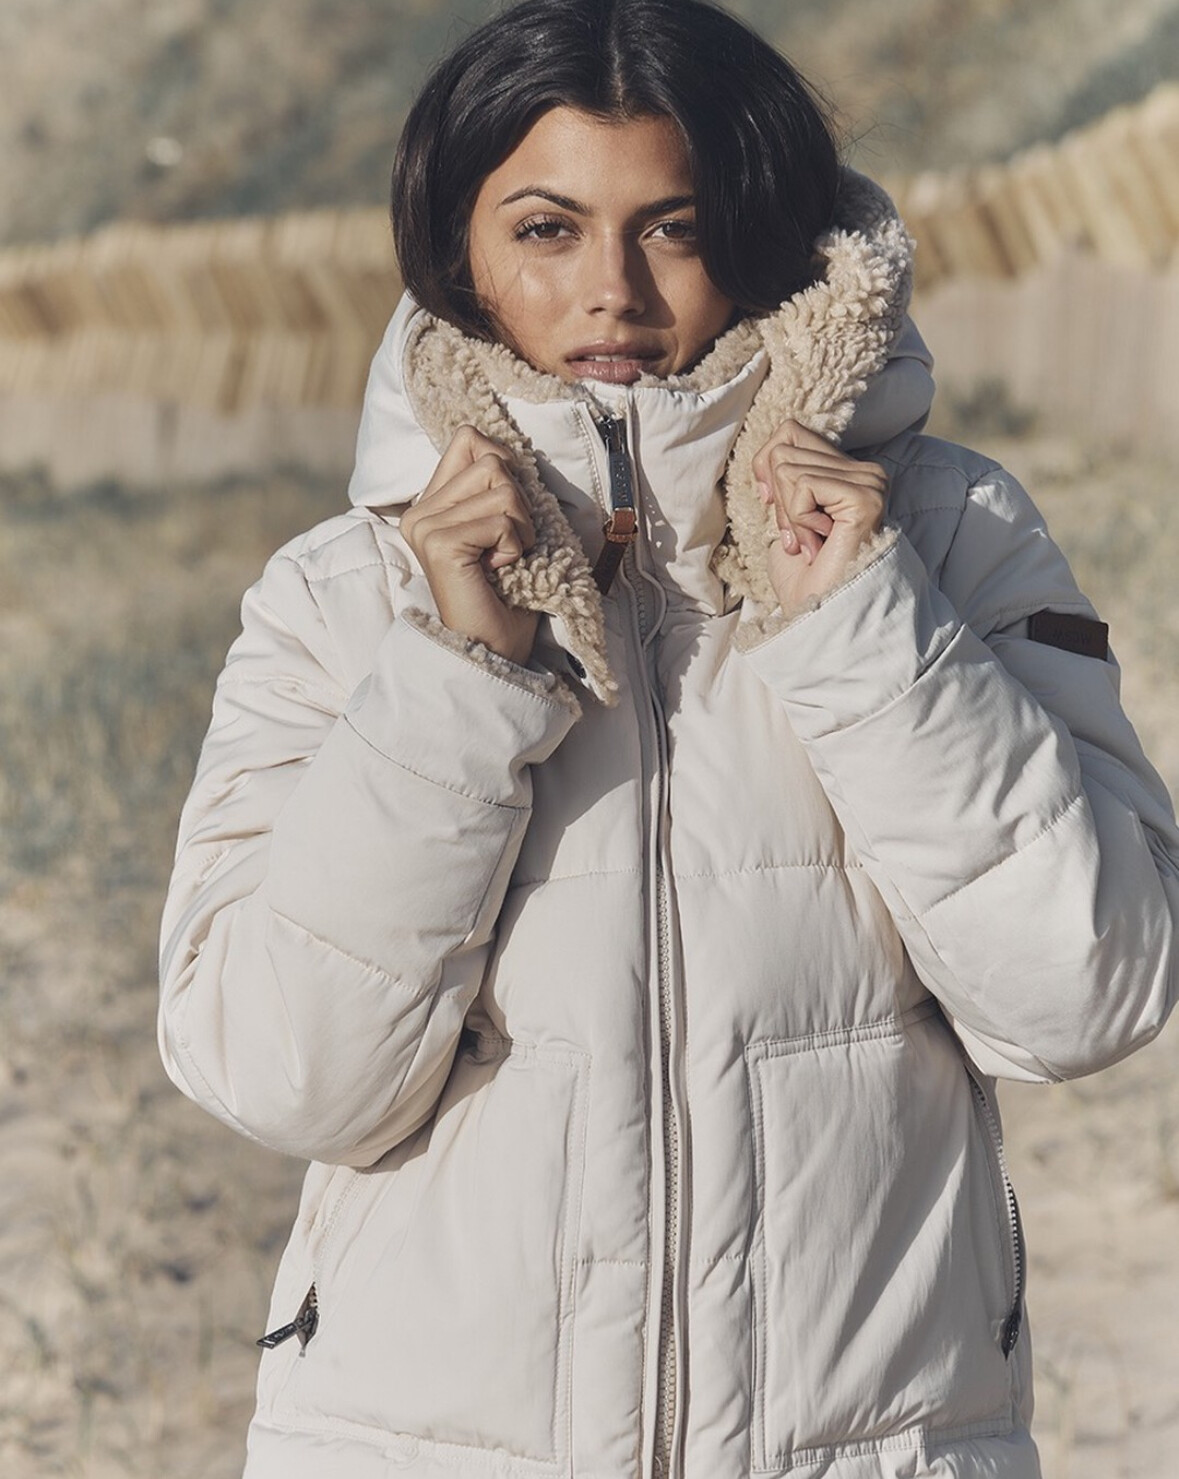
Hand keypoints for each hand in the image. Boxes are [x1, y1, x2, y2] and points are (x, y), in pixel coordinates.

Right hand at [400, 425, 539, 665]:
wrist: (493, 652)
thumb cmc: (505, 599)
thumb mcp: (504, 531)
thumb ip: (496, 488)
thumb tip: (507, 450)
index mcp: (432, 505)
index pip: (469, 439)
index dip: (505, 465)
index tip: (508, 513)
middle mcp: (420, 513)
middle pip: (491, 459)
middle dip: (519, 504)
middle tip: (508, 547)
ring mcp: (424, 527)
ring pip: (501, 486)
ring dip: (520, 527)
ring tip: (505, 561)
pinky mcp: (438, 544)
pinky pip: (501, 520)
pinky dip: (514, 546)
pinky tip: (499, 571)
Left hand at [753, 420, 887, 615]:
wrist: (820, 614)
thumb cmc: (804, 576)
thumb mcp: (785, 515)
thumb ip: (783, 477)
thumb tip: (769, 450)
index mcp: (848, 472)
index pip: (789, 431)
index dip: (766, 468)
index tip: (774, 509)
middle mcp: (866, 471)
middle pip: (784, 445)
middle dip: (776, 497)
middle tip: (798, 537)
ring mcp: (869, 482)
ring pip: (787, 466)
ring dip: (787, 516)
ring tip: (810, 544)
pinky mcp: (864, 496)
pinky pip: (802, 484)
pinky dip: (797, 519)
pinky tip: (817, 543)